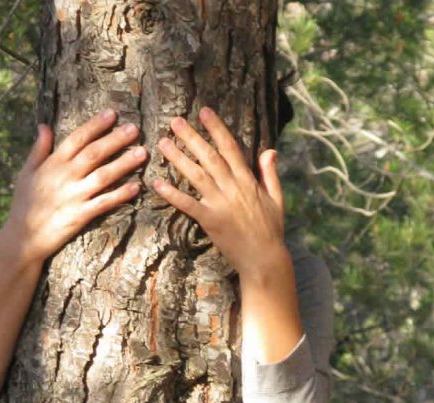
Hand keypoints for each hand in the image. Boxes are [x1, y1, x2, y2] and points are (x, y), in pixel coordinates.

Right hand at [2, 109, 146, 263]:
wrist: (22, 237)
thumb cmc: (24, 203)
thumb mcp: (26, 173)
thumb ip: (38, 149)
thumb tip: (44, 126)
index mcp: (52, 164)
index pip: (77, 138)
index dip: (95, 125)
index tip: (112, 113)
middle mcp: (65, 177)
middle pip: (94, 154)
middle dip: (115, 140)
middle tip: (134, 128)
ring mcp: (74, 196)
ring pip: (103, 176)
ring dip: (123, 164)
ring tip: (142, 153)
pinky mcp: (80, 216)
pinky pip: (104, 203)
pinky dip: (120, 195)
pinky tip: (136, 187)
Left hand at [152, 107, 288, 277]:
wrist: (264, 259)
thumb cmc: (271, 229)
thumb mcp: (277, 198)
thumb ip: (270, 174)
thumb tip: (270, 150)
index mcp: (248, 180)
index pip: (230, 147)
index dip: (216, 128)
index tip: (204, 112)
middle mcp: (233, 188)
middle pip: (209, 156)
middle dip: (191, 136)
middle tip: (175, 121)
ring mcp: (220, 204)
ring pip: (196, 175)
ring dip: (178, 158)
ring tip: (163, 143)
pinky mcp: (210, 220)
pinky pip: (187, 204)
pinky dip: (172, 193)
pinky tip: (157, 183)